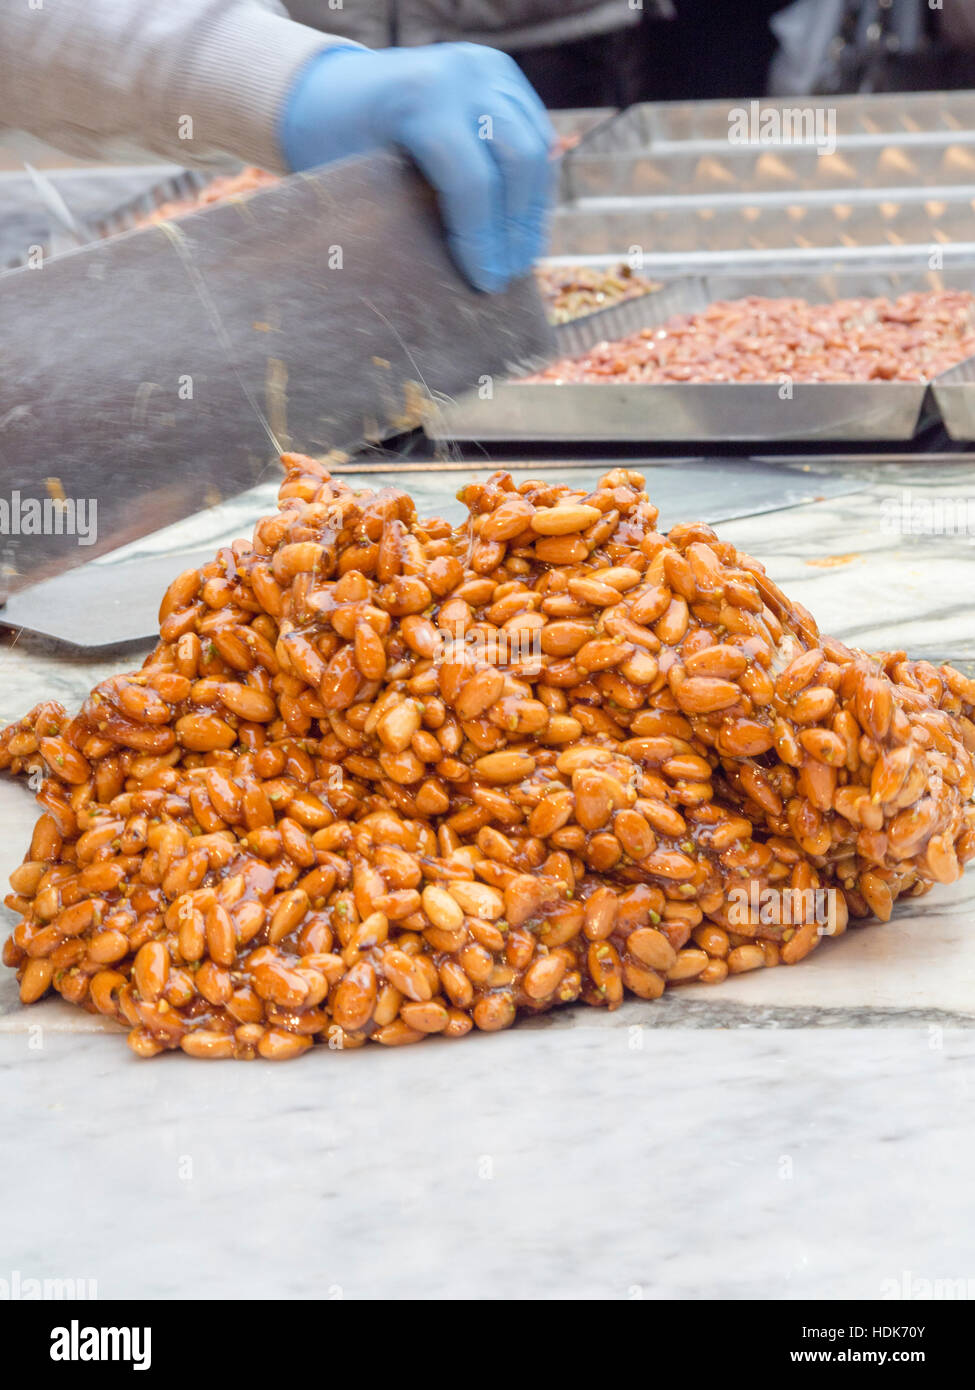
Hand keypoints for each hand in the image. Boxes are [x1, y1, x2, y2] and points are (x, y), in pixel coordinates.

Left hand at [279, 43, 555, 291]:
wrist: (335, 86)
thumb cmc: (336, 144)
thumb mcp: (354, 176)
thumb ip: (397, 215)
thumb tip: (436, 289)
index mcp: (421, 97)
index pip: (472, 180)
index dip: (482, 240)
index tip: (485, 283)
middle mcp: (464, 74)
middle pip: (518, 162)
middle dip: (516, 229)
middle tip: (508, 277)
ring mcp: (490, 70)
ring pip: (538, 149)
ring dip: (533, 211)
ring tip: (521, 260)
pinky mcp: (505, 77)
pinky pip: (537, 137)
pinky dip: (534, 185)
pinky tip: (523, 227)